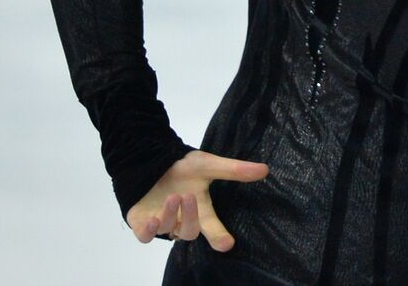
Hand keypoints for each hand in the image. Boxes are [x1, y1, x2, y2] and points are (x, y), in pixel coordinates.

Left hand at [125, 149, 268, 251]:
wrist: (151, 162)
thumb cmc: (182, 168)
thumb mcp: (208, 165)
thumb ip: (234, 170)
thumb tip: (265, 169)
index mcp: (200, 210)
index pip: (213, 228)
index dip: (219, 237)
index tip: (227, 244)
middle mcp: (181, 221)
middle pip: (190, 231)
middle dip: (190, 216)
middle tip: (189, 197)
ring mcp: (161, 224)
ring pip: (168, 230)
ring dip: (170, 214)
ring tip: (172, 196)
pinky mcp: (142, 224)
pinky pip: (145, 236)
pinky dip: (149, 230)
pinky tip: (152, 220)